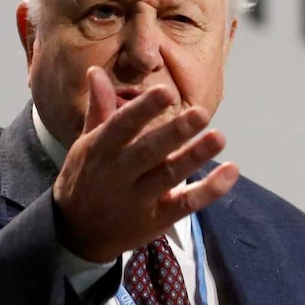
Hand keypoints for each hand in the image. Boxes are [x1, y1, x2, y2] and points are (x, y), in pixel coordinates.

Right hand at [52, 66, 238, 262]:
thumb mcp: (86, 144)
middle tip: (202, 113)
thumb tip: (96, 70)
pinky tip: (230, 172)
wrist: (75, 233)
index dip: (143, 110)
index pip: (121, 127)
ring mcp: (137, 200)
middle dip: (174, 133)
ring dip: (195, 157)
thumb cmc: (85, 178)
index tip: (165, 92)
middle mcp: (117, 175)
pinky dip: (208, 190)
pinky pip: (184, 205)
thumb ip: (99, 109)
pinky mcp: (156, 220)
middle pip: (147, 152)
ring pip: (168, 177)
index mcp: (99, 150)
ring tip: (220, 137)